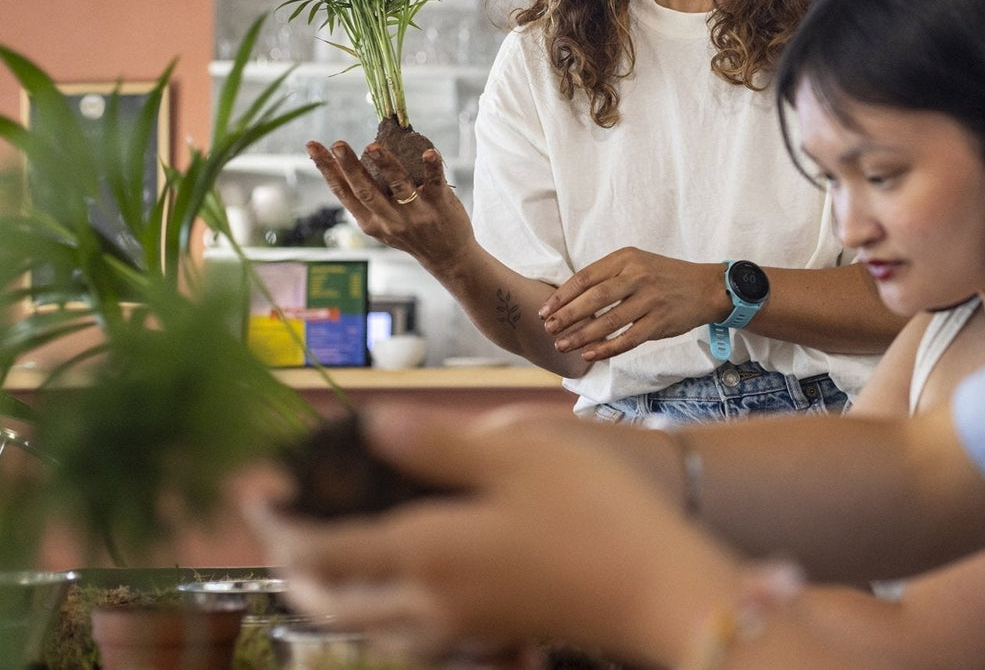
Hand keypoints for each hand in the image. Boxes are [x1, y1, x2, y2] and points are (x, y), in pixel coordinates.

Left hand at [242, 403, 731, 661]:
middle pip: (329, 600)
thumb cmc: (597, 516)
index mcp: (426, 551)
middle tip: (282, 522)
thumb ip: (439, 442)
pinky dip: (375, 606)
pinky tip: (401, 576)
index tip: (251, 493)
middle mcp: (428, 600)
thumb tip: (372, 425)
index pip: (318, 549)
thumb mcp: (520, 456)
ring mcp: (460, 625)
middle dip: (292, 565)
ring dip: (329, 589)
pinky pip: (404, 631)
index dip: (275, 523)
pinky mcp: (490, 633)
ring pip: (364, 623)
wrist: (658, 591)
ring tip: (329, 546)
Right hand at [307, 140, 472, 273]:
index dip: (326, 170)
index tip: (312, 146)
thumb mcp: (383, 225)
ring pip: (398, 186)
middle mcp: (390, 220)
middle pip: (365, 190)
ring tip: (373, 147)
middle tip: (337, 144)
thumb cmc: (412, 235)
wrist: (448, 258)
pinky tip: (428, 152)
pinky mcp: (440, 205)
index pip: (343, 193)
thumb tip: (348, 164)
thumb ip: (368, 202)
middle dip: (349, 167)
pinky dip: (431, 167)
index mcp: (370, 222)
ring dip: (385, 165)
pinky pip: (435, 182)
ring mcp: (416, 213)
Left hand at [538, 249, 727, 361]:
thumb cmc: (665, 276)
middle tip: (549, 329)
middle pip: (594, 299)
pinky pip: (628, 339)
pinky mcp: (660, 322)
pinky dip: (607, 348)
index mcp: (627, 258)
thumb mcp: (638, 263)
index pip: (586, 277)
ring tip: (562, 345)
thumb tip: (570, 298)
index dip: (563, 296)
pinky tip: (590, 355)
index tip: (545, 310)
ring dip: (581, 336)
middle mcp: (638, 276)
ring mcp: (650, 300)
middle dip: (567, 316)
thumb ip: (609, 276)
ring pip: (609, 321)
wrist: (706, 288)